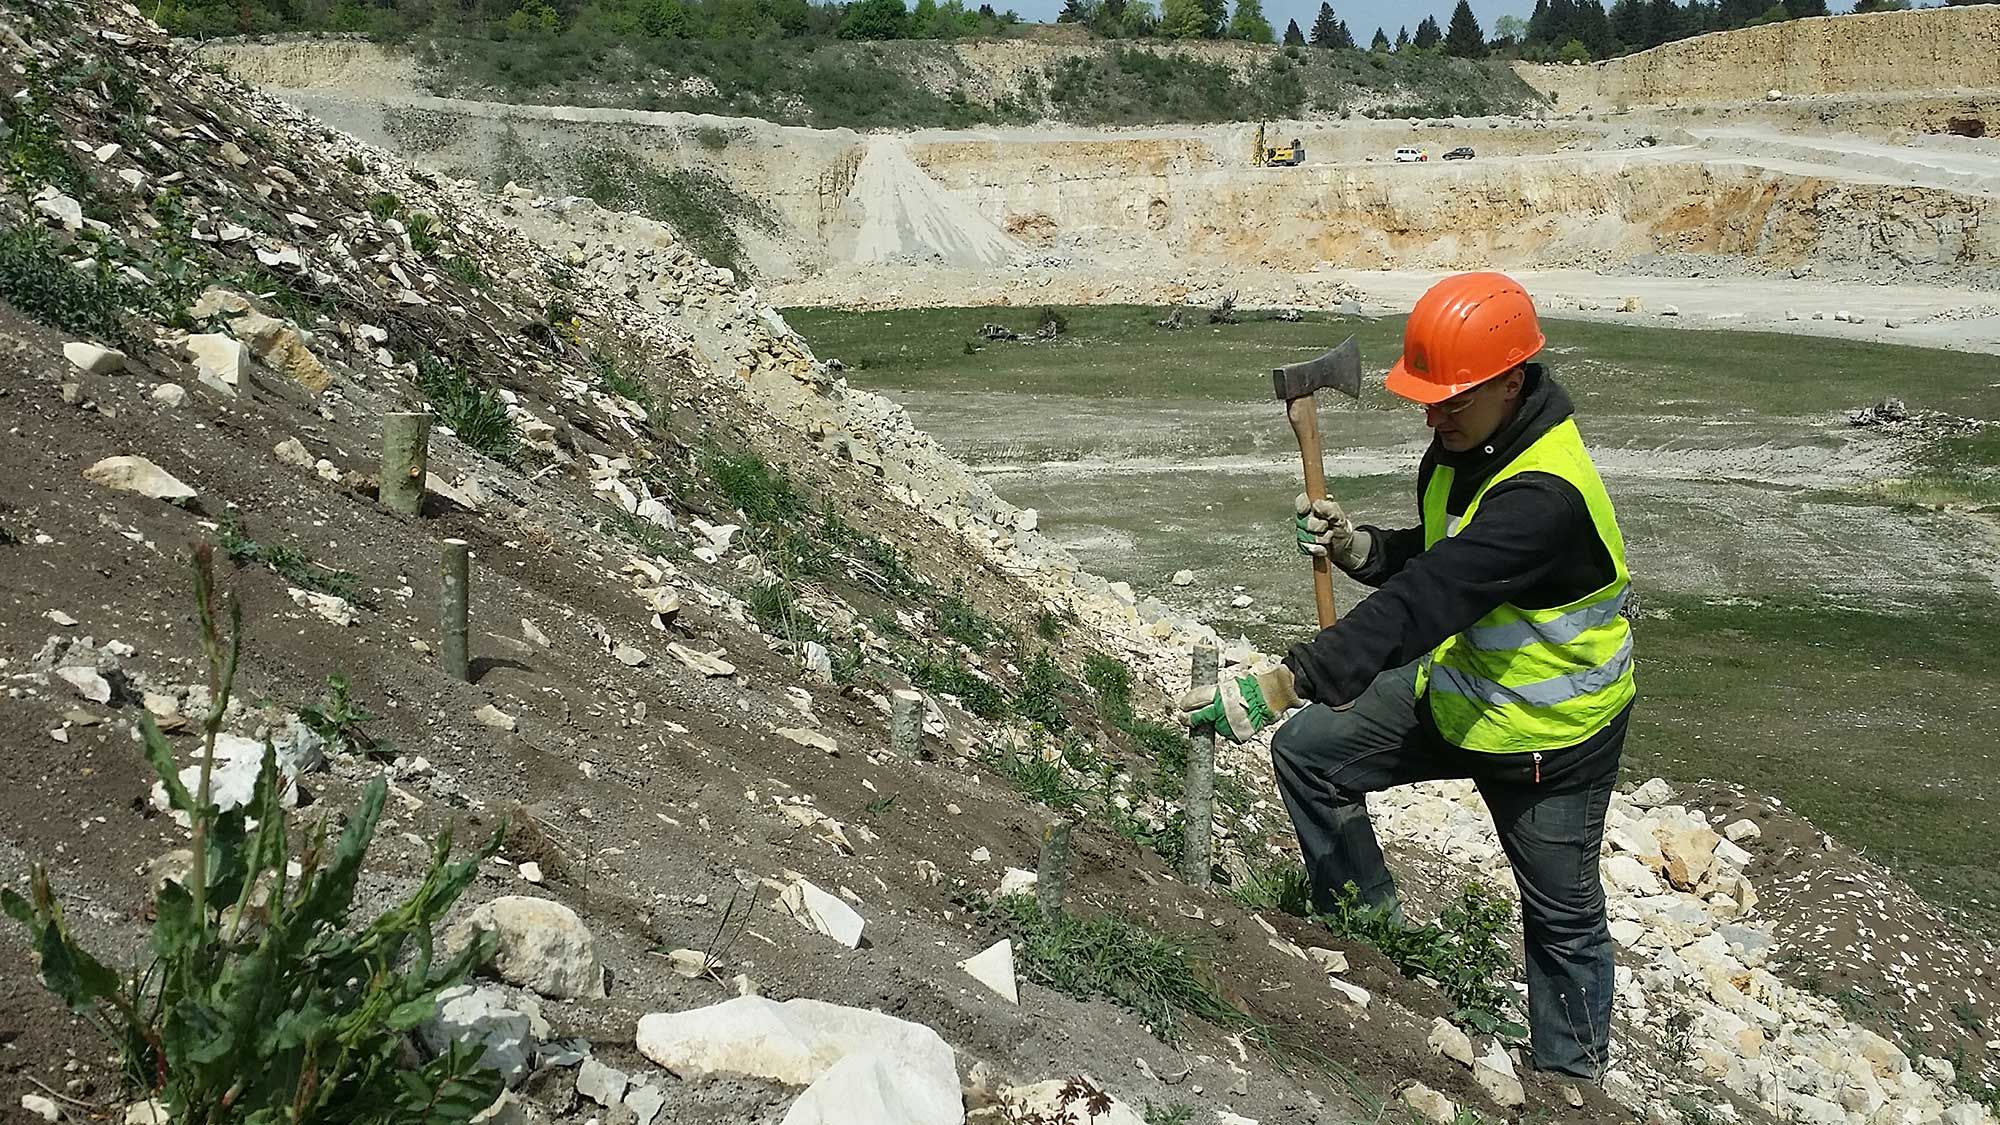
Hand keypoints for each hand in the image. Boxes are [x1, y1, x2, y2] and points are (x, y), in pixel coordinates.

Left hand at [1176, 665, 1301, 742]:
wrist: (1273, 695)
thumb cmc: (1252, 686)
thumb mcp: (1230, 684)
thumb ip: (1216, 693)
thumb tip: (1200, 699)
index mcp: (1219, 694)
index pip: (1196, 699)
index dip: (1187, 703)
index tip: (1182, 705)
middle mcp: (1221, 709)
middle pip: (1199, 716)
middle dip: (1189, 718)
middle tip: (1183, 718)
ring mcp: (1229, 723)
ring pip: (1214, 726)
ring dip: (1214, 723)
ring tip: (1224, 716)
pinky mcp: (1237, 734)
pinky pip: (1229, 733)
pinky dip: (1230, 729)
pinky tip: (1235, 722)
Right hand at [1294, 493, 1370, 569]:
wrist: (1344, 544)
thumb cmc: (1340, 526)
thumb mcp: (1339, 516)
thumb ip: (1329, 508)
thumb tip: (1317, 504)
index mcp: (1312, 507)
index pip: (1301, 501)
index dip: (1302, 504)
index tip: (1307, 509)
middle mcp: (1305, 518)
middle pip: (1302, 521)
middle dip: (1316, 525)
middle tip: (1327, 526)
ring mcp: (1303, 532)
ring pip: (1303, 535)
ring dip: (1319, 538)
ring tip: (1330, 537)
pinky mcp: (1304, 545)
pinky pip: (1304, 548)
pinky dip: (1316, 549)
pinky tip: (1323, 549)